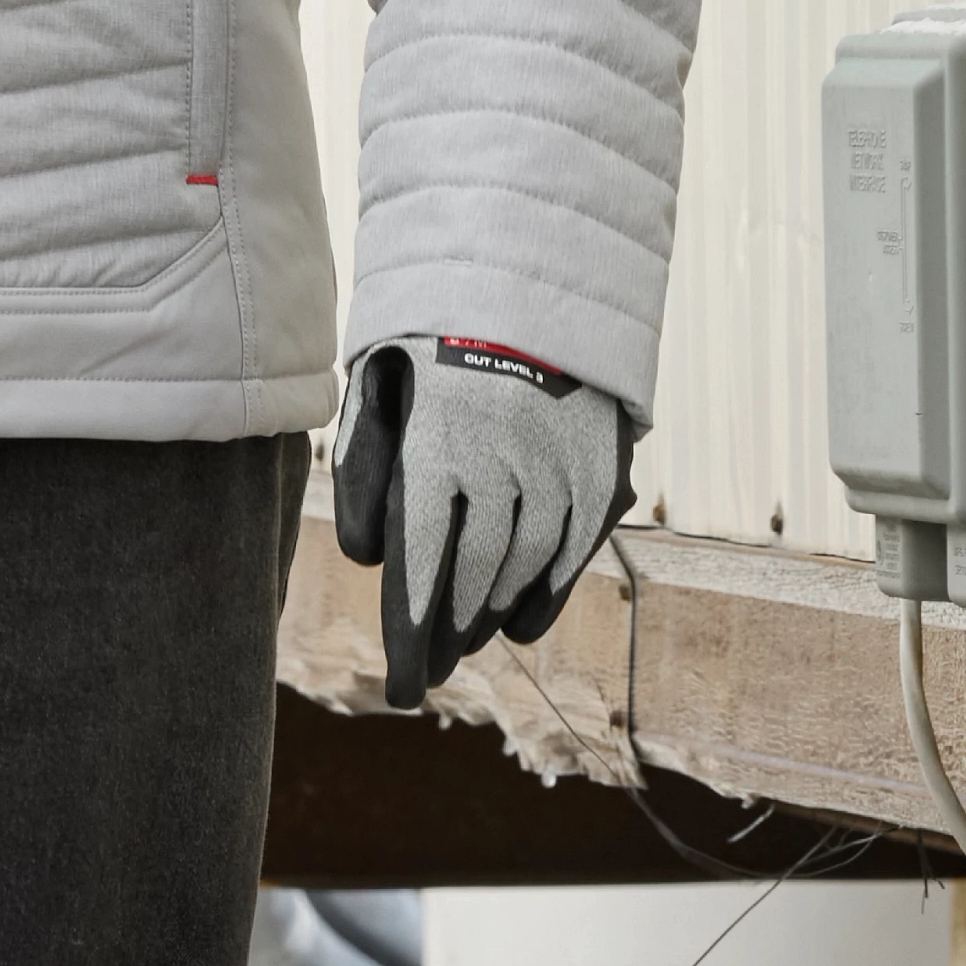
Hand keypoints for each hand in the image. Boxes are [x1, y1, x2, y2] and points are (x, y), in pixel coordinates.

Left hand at [329, 339, 629, 709]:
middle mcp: (506, 462)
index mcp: (440, 441)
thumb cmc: (433, 339)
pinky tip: (518, 624)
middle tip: (425, 672)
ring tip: (463, 642)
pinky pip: (574, 553)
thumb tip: (367, 559)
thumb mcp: (378, 386)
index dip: (409, 635)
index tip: (400, 690)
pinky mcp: (601, 470)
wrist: (529, 274)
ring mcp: (561, 468)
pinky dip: (545, 595)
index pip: (422, 565)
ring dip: (490, 616)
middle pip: (473, 578)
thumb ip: (365, 471)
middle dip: (446, 634)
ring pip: (524, 569)